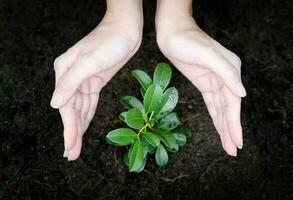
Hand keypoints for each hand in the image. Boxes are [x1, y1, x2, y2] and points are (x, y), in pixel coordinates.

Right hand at [50, 2, 142, 160]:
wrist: (126, 30)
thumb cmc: (109, 41)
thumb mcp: (89, 61)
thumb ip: (71, 82)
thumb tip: (55, 104)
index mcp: (65, 72)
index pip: (66, 106)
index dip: (68, 128)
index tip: (70, 147)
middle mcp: (71, 77)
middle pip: (72, 111)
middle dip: (72, 133)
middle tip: (71, 154)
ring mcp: (84, 79)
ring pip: (81, 109)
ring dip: (79, 127)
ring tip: (76, 147)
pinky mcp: (96, 81)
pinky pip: (90, 102)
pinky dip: (87, 115)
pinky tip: (84, 127)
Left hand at [156, 4, 245, 155]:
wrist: (171, 33)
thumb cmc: (188, 40)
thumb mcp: (206, 54)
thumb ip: (226, 73)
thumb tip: (242, 94)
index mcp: (230, 71)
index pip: (233, 103)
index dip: (234, 124)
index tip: (237, 142)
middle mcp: (225, 77)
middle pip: (228, 109)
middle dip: (230, 130)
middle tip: (233, 150)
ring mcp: (214, 81)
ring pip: (221, 109)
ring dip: (224, 127)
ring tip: (228, 145)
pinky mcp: (204, 83)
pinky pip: (212, 104)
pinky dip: (216, 116)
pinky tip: (219, 127)